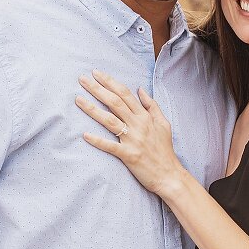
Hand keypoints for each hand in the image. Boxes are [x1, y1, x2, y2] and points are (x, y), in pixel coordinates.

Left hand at [76, 70, 184, 197]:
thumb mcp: (163, 124)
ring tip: (78, 100)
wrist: (170, 175)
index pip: (125, 94)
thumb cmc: (165, 150)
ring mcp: (133, 140)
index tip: (96, 73)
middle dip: (97, 89)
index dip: (110, 82)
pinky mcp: (128, 155)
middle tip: (82, 79)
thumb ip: (152, 106)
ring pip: (110, 120)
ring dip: (92, 109)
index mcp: (145, 116)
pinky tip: (85, 135)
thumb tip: (140, 89)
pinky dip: (97, 141)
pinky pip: (110, 146)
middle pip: (115, 102)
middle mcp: (138, 125)